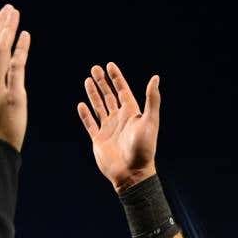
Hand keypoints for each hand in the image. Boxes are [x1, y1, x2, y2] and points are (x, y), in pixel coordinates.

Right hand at [77, 62, 159, 192]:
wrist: (132, 173)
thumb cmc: (143, 149)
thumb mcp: (150, 121)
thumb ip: (152, 100)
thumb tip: (155, 77)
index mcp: (131, 113)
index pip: (122, 90)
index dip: (116, 77)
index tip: (109, 65)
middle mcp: (120, 119)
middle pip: (109, 96)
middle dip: (102, 82)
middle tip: (94, 68)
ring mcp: (109, 129)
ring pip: (99, 107)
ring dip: (93, 94)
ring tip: (87, 80)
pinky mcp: (99, 140)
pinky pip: (90, 124)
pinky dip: (85, 114)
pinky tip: (81, 105)